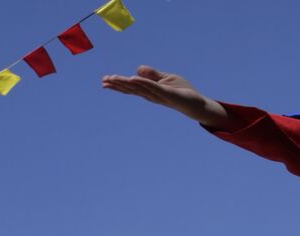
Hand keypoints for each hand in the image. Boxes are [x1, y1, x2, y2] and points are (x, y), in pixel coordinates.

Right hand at [100, 66, 232, 128]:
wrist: (196, 103)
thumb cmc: (182, 91)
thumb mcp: (166, 79)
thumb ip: (152, 74)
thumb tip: (137, 68)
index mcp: (148, 91)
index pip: (130, 87)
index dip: (118, 84)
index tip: (105, 80)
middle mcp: (150, 95)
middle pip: (131, 88)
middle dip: (117, 84)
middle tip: (103, 81)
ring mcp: (158, 95)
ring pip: (138, 87)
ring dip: (125, 83)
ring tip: (113, 78)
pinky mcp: (167, 93)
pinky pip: (153, 87)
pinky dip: (143, 82)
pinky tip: (133, 78)